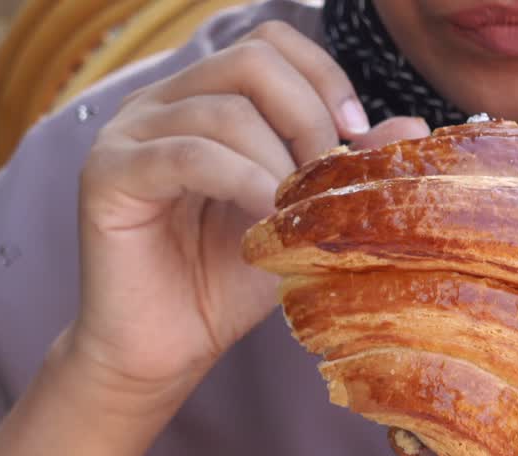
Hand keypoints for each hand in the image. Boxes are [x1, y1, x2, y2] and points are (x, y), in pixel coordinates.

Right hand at [72, 21, 428, 409]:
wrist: (161, 350)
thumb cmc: (223, 284)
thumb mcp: (296, 219)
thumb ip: (342, 170)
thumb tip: (412, 125)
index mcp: (200, 98)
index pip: (269, 43)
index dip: (321, 77)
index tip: (355, 137)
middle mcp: (158, 102)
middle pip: (250, 60)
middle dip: (307, 116)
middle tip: (323, 180)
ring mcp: (126, 133)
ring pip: (223, 110)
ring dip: (276, 162)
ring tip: (291, 214)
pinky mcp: (106, 174)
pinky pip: (186, 154)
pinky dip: (239, 181)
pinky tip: (262, 218)